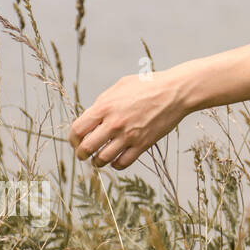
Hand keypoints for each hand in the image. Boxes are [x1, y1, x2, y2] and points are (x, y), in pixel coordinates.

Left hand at [68, 69, 189, 169]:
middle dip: (82, 154)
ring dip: (97, 162)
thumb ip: (102, 102)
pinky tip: (116, 159)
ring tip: (99, 159)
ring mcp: (129, 135)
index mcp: (105, 107)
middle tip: (84, 154)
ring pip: (103, 159)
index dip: (73, 139)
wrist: (176, 91)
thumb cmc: (149, 85)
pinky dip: (116, 165)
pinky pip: (123, 163)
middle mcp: (114, 123)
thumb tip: (90, 117)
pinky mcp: (143, 144)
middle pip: (86, 148)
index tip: (77, 141)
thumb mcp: (120, 86)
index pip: (77, 130)